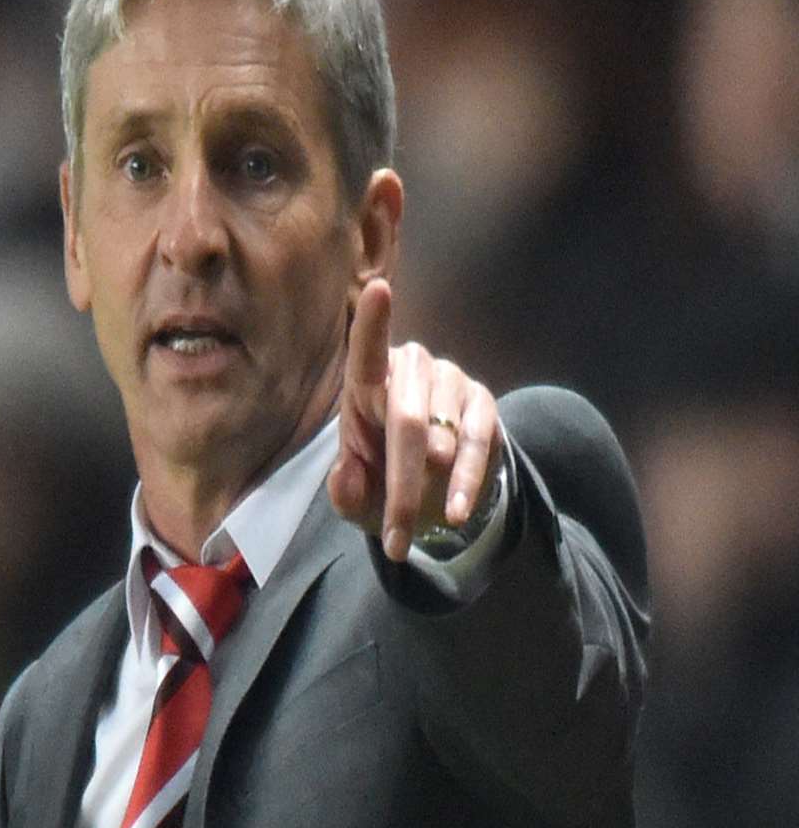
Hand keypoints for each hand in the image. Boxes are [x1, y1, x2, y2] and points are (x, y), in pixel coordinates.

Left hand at [328, 278, 502, 561]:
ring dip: (431, 490)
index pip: (367, 351)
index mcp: (366, 383)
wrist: (434, 493)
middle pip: (408, 421)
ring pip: (443, 439)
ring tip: (421, 528)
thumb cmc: (382, 484)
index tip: (379, 290)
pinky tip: (455, 512)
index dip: (374, 323)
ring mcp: (451, 382)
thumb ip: (344, 492)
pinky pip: (478, 445)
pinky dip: (465, 484)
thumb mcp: (356, 497)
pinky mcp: (484, 403)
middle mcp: (412, 370)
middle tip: (395, 537)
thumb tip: (347, 475)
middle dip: (401, 486)